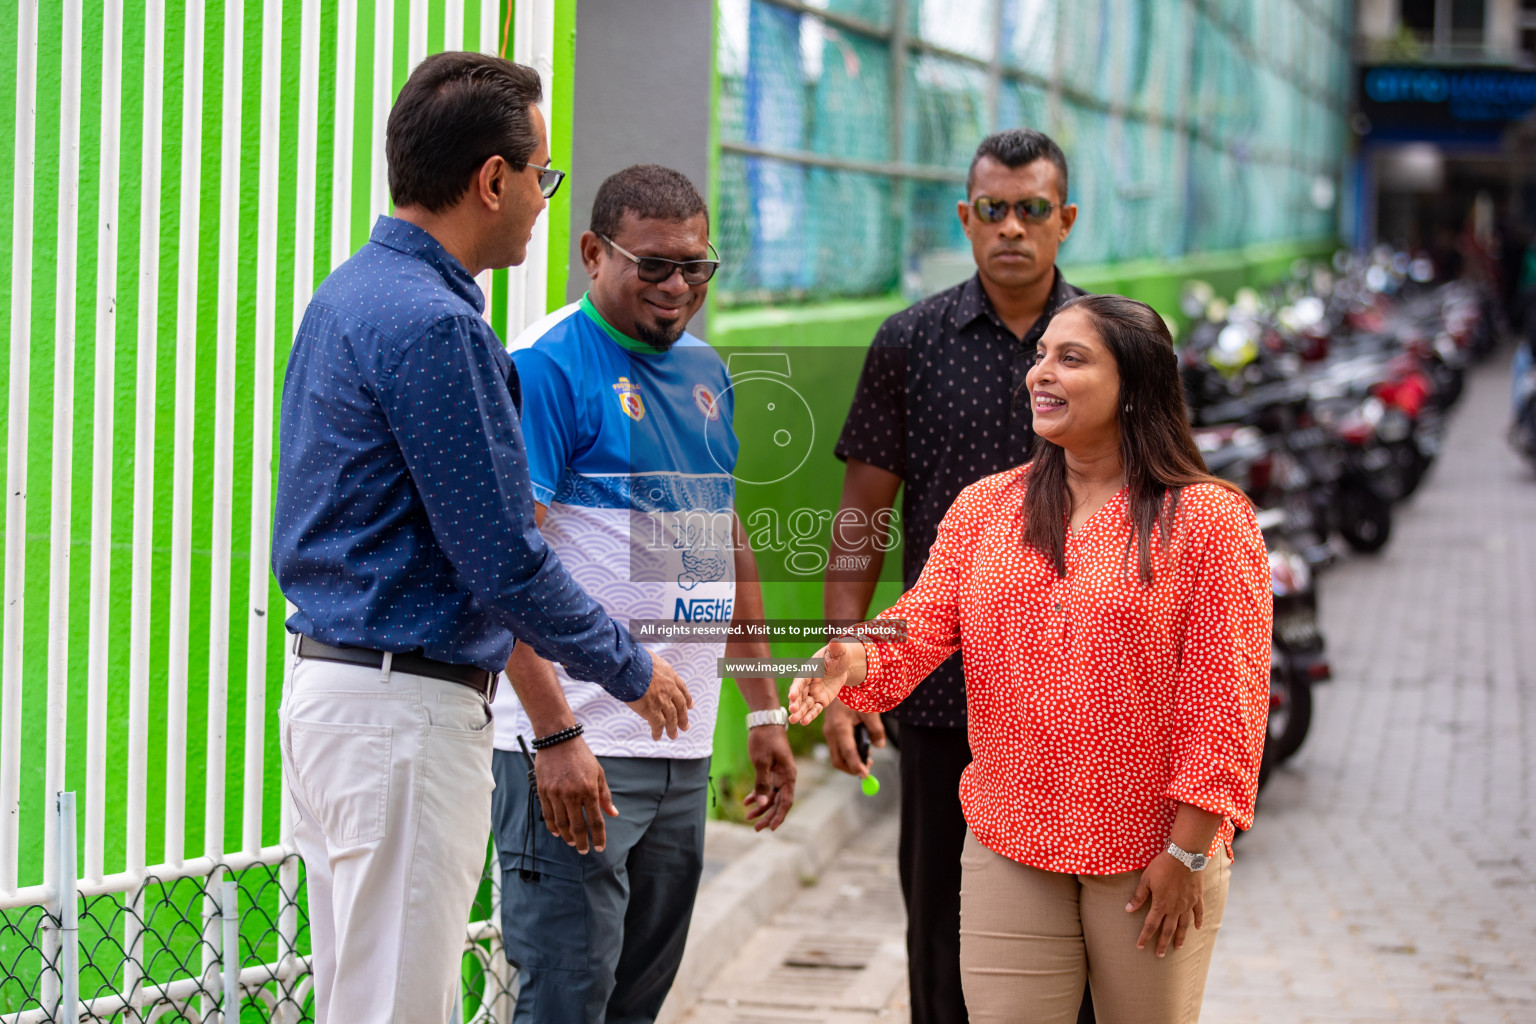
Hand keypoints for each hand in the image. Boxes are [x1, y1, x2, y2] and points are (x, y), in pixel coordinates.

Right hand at [534, 737, 616, 853]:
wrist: (559, 740)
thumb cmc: (582, 757)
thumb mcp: (598, 773)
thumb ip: (605, 796)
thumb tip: (613, 814)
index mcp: (589, 790)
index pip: (595, 821)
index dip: (598, 837)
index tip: (600, 847)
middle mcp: (572, 794)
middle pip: (577, 827)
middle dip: (582, 842)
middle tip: (584, 850)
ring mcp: (556, 793)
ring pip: (561, 824)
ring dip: (567, 837)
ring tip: (572, 842)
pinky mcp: (543, 791)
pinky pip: (548, 814)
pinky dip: (552, 826)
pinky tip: (557, 832)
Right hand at [625, 654, 692, 739]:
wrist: (629, 666)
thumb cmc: (634, 659)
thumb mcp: (650, 657)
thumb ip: (652, 665)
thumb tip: (645, 663)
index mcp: (670, 675)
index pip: (682, 689)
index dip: (687, 698)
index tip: (690, 706)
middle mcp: (669, 689)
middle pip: (680, 706)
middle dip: (683, 717)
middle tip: (685, 726)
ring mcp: (662, 700)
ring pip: (672, 718)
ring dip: (673, 728)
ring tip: (673, 735)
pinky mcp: (652, 710)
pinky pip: (658, 724)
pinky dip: (658, 732)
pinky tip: (657, 736)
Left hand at [743, 726, 796, 830]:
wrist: (764, 720)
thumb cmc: (764, 739)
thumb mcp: (761, 762)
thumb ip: (762, 783)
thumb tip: (763, 803)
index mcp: (788, 775)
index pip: (786, 801)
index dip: (779, 816)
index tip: (770, 828)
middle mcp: (786, 776)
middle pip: (778, 801)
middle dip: (767, 815)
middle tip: (755, 828)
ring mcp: (779, 773)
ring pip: (771, 795)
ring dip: (761, 806)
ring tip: (748, 817)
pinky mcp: (772, 769)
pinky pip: (766, 786)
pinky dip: (758, 794)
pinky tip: (747, 801)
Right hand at [788, 640, 857, 724]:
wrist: (843, 665)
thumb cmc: (838, 655)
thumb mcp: (839, 651)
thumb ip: (836, 648)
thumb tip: (836, 641)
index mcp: (809, 670)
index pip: (801, 680)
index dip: (796, 687)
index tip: (792, 695)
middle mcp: (809, 683)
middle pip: (800, 694)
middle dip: (796, 702)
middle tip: (792, 710)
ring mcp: (814, 693)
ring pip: (805, 704)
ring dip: (800, 712)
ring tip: (794, 720)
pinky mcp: (821, 700)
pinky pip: (815, 709)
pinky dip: (810, 715)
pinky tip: (804, 722)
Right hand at [822, 701, 884, 777]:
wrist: (840, 682)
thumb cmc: (855, 695)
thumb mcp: (869, 711)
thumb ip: (876, 729)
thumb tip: (879, 746)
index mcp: (840, 727)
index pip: (848, 753)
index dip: (856, 766)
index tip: (865, 775)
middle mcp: (830, 732)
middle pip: (838, 760)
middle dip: (852, 768)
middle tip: (868, 767)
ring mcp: (828, 732)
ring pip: (836, 756)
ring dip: (850, 761)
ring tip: (867, 756)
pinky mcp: (829, 731)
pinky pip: (837, 748)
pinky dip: (847, 753)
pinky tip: (859, 747)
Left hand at [1126, 853, 1205, 956]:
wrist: (1185, 856)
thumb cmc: (1162, 866)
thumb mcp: (1146, 879)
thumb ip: (1138, 896)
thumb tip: (1128, 909)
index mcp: (1161, 905)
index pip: (1151, 925)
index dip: (1145, 936)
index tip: (1140, 946)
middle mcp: (1175, 908)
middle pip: (1168, 930)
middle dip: (1162, 943)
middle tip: (1160, 955)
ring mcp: (1188, 904)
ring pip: (1183, 925)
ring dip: (1180, 937)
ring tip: (1178, 948)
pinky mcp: (1197, 897)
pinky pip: (1198, 912)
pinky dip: (1198, 921)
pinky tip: (1197, 928)